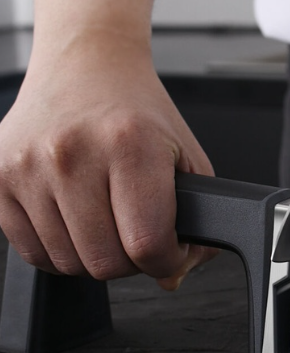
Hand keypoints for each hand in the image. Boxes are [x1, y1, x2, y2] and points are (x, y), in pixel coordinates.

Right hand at [0, 3, 214, 285]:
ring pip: (70, 264)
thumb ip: (192, 223)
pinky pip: (35, 253)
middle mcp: (72, 154)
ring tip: (107, 220)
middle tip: (137, 232)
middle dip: (132, 261)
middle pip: (107, 264)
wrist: (87, 69)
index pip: (148, 244)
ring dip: (96, 255)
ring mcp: (27, 167)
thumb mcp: (186, 160)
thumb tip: (171, 277)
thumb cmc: (138, 113)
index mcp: (129, 145)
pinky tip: (78, 219)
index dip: (167, 260)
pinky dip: (64, 249)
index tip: (169, 250)